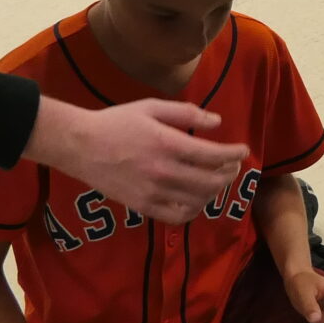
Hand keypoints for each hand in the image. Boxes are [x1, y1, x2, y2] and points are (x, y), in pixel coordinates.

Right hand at [32, 97, 248, 224]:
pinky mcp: (143, 206)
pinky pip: (178, 216)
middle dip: (229, 173)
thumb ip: (187, 113)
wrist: (80, 145)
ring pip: (198, 200)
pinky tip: (196, 199)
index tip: (243, 150)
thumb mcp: (151, 107)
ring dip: (215, 191)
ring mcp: (153, 192)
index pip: (214, 155)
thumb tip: (217, 122)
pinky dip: (194, 209)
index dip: (234, 154)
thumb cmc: (116, 122)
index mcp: (167, 144)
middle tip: (232, 165)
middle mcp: (164, 171)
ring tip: (217, 180)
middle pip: (211, 181)